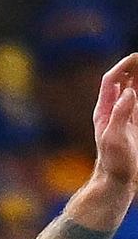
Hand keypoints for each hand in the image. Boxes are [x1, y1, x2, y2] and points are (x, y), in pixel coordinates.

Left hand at [93, 53, 137, 190]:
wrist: (116, 181)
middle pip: (123, 82)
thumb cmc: (113, 162)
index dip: (122, 67)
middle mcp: (113, 111)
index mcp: (104, 111)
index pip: (111, 82)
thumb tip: (129, 91)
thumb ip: (120, 114)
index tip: (136, 57)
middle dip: (133, 68)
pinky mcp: (135, 125)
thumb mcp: (114, 137)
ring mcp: (125, 117)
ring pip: (133, 90)